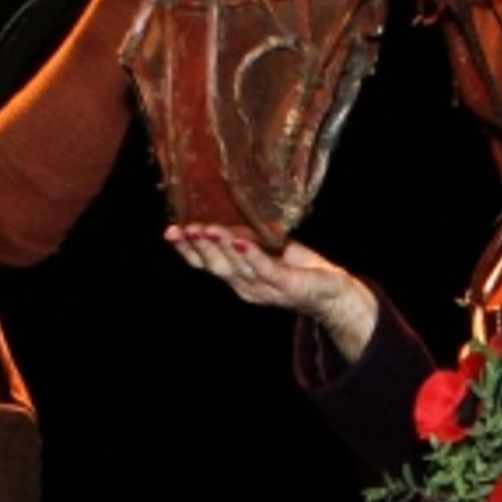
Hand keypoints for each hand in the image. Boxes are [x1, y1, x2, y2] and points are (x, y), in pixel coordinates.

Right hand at [165, 224, 377, 361]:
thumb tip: (223, 211)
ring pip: (236, 266)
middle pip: (214, 266)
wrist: (332, 291)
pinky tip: (240, 241)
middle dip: (196, 247)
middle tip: (180, 229)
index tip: (169, 231)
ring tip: (206, 228)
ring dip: (220, 246)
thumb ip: (245, 237)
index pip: (205, 264)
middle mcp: (245, 285)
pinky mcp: (285, 285)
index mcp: (236, 276)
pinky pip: (265, 268)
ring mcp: (265, 287)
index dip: (186, 249)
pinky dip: (251, 255)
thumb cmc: (297, 265)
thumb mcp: (265, 247)